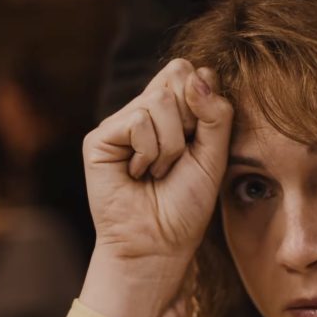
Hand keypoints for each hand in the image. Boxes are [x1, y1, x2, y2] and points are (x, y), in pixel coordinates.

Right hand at [80, 59, 233, 316]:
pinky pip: (137, 121)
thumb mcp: (214, 156)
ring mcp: (122, 123)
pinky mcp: (100, 138)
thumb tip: (197, 72)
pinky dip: (148, 152)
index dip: (204, 99)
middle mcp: (146, 111)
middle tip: (179, 157)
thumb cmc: (186, 205)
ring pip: (159, 101)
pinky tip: (138, 174)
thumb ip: (216, 113)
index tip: (200, 140)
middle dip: (189, 122)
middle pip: (176, 76)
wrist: (158, 243)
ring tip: (159, 171)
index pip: (191, 72)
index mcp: (175, 111)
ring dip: (170, 146)